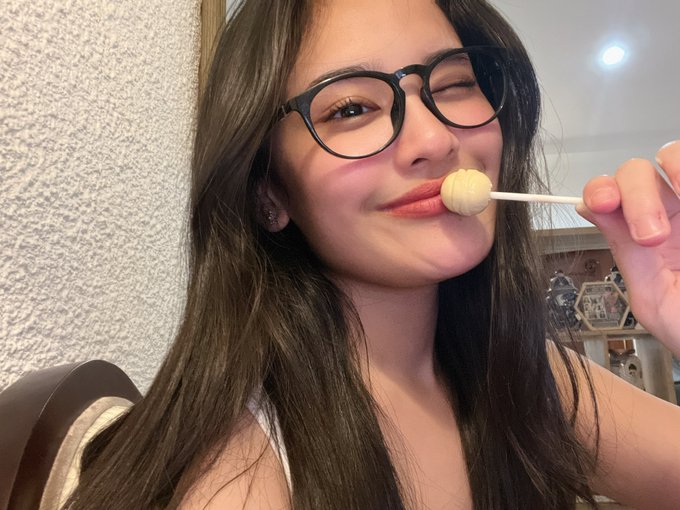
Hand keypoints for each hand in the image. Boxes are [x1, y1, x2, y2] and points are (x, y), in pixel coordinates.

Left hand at [578, 140, 679, 355]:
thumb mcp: (656, 299)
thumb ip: (625, 253)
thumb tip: (587, 209)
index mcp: (643, 236)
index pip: (610, 195)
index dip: (600, 190)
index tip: (602, 204)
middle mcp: (671, 212)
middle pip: (637, 172)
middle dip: (637, 195)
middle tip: (652, 237)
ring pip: (674, 155)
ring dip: (674, 169)